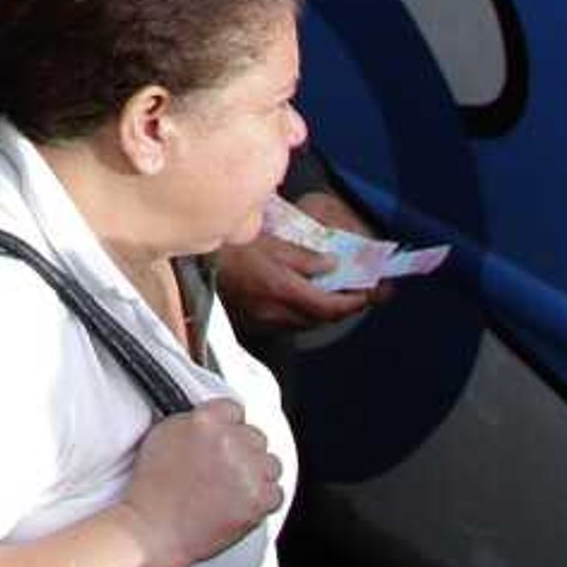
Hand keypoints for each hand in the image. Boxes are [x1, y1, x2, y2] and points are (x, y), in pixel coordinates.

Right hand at [118, 397, 286, 566]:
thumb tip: (214, 421)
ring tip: (231, 488)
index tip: (223, 439)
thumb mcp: (163, 436)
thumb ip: (194, 422)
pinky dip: (262, 500)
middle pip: (256, 436)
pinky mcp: (259, 499)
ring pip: (271, 464)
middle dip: (242, 451)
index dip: (227, 427)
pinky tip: (239, 503)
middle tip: (223, 469)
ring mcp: (247, 470)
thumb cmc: (153, 490)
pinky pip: (276, 493)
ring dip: (256, 475)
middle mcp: (230, 441)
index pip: (234, 409)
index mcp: (206, 420)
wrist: (154, 529)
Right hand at [215, 190, 380, 332]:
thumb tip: (333, 266)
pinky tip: (306, 299)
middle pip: (321, 319)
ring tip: (336, 293)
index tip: (373, 291)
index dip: (355, 302)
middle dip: (344, 307)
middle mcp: (275, 313)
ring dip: (324, 312)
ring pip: (306, 324)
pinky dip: (304, 314)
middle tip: (361, 291)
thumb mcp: (271, 241)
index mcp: (281, 289)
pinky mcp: (254, 325)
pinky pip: (289, 324)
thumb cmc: (231, 246)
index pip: (329, 307)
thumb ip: (304, 257)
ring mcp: (263, 322)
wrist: (193, 263)